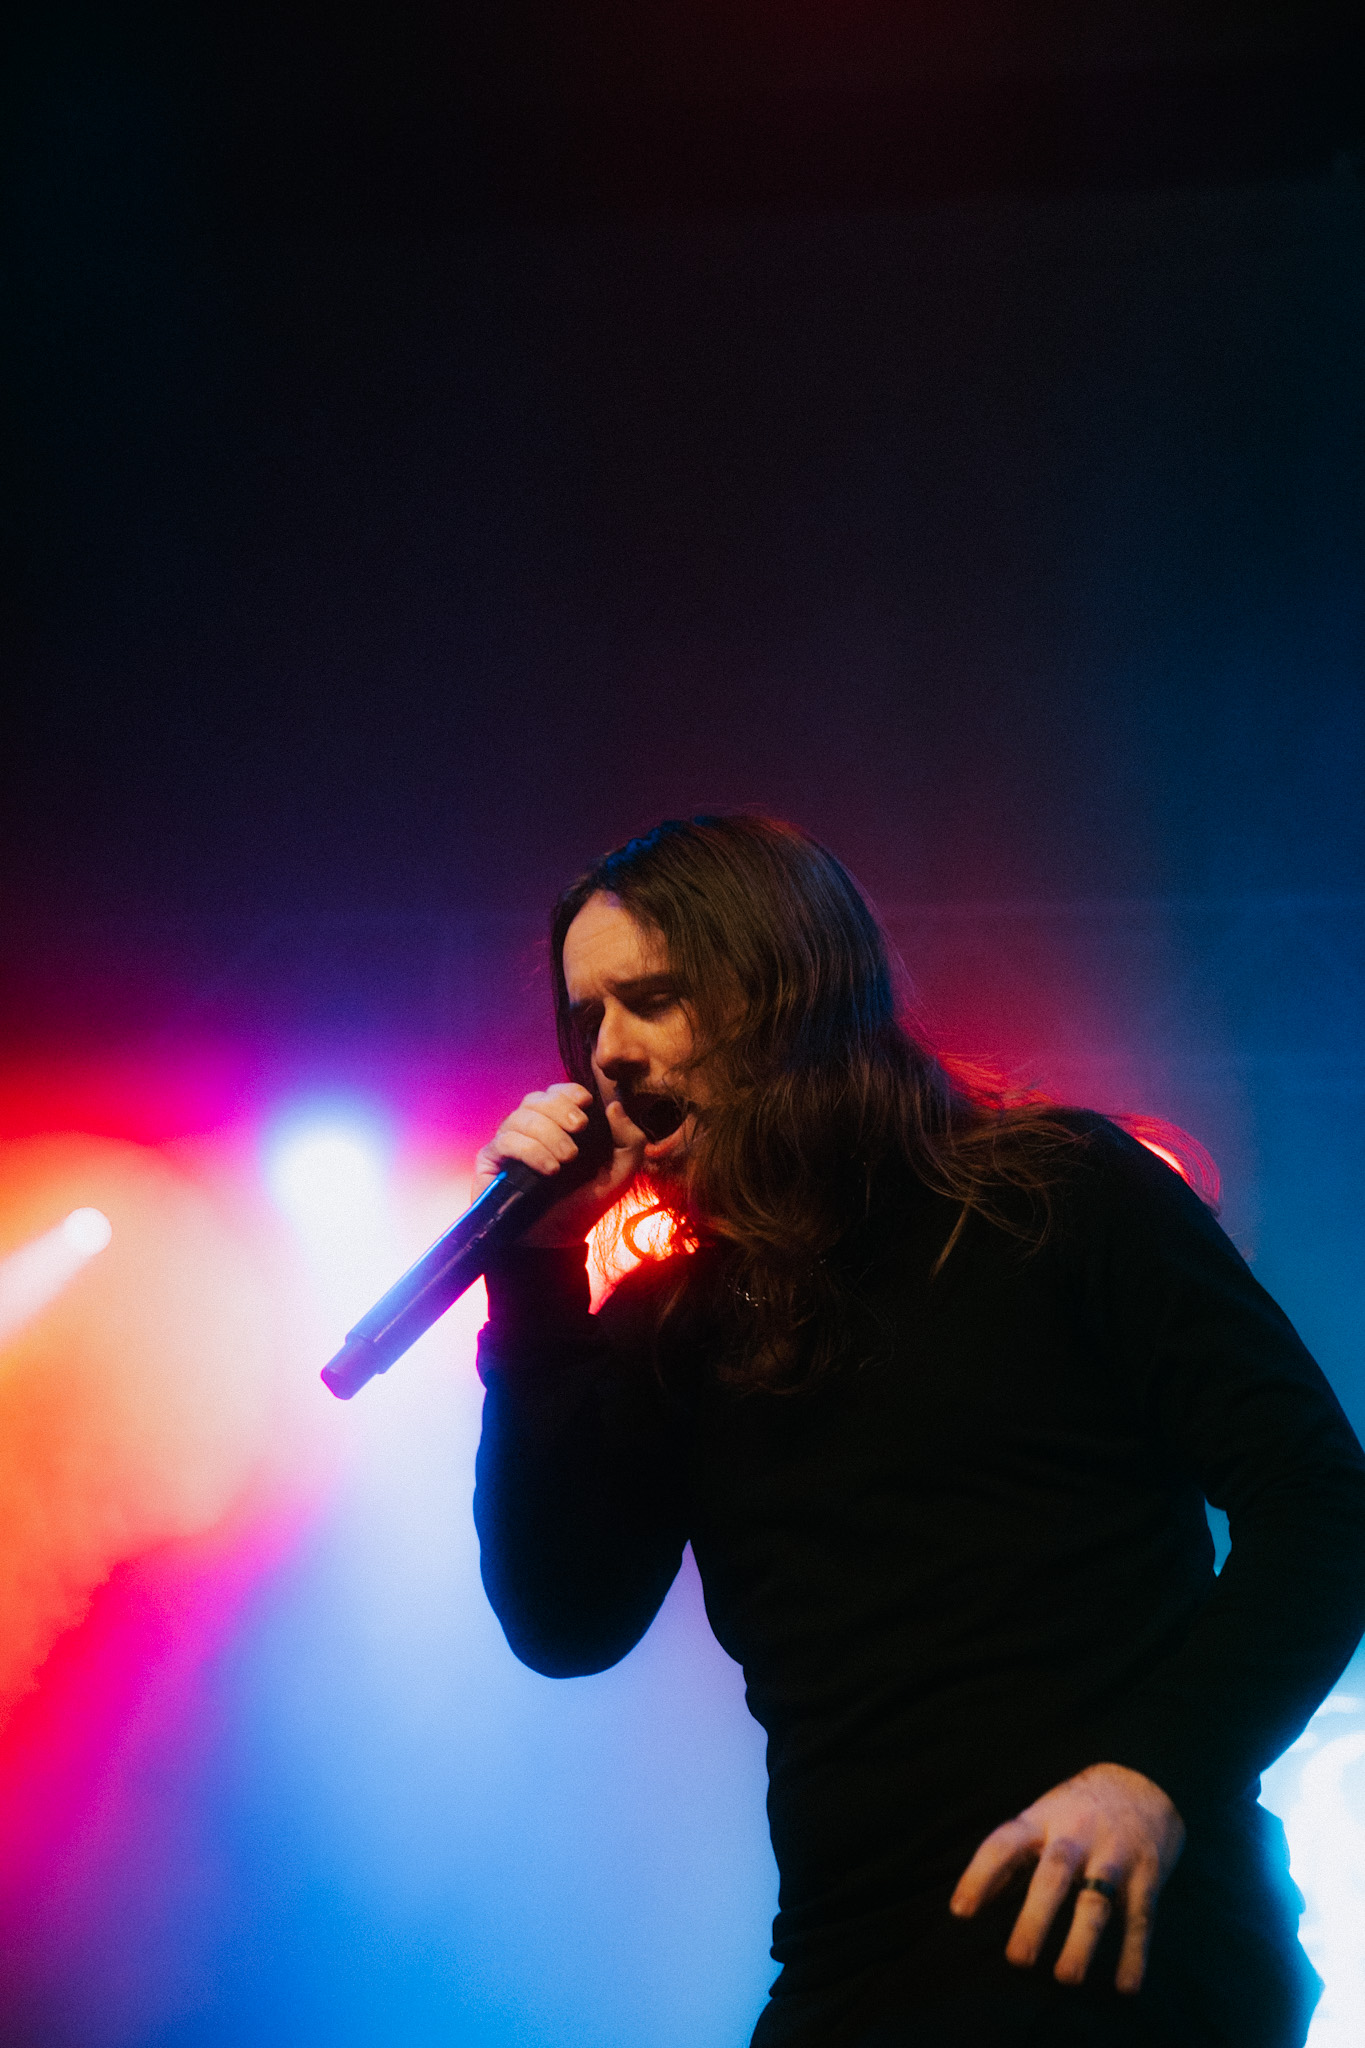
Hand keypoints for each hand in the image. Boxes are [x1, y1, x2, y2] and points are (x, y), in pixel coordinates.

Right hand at [471, 1082, 646, 1245]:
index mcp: (559, 1126)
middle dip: (560, 1109)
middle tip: (580, 1128)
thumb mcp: (620, 1174)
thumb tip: (615, 1105)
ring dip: (548, 1133)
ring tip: (566, 1160)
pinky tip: (549, 1170)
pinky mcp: (490, 1160)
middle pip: (537, 1099)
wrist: (556, 1241)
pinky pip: (504, 1141)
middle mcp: (531, 1130)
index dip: (568, 1092)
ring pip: (520, 1117)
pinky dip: (530, 1150)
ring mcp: (509, 1143)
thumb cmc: (585, 1204)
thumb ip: (629, 1140)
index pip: (556, 1092)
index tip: (585, 1103)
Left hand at [949, 1762, 1184, 1992]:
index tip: (961, 1911)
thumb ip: (1011, 1858)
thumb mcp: (1040, 1818)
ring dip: (1082, 1940)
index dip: (981, 1875)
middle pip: (1053, 1874)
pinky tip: (1125, 1986)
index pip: (1004, 1844)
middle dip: (1036, 1916)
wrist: (1141, 1782)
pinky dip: (1134, 1953)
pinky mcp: (1146, 1875)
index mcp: (1041, 1820)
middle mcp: (1076, 1835)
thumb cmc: (1075, 1811)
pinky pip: (1141, 1918)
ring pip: (1096, 1900)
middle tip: (1018, 1959)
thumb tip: (968, 1905)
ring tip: (1065, 1977)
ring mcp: (1114, 1854)